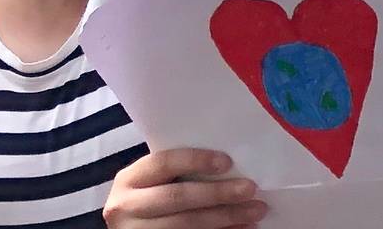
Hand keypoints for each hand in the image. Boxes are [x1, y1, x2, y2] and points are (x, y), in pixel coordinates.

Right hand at [103, 148, 264, 228]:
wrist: (135, 228)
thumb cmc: (152, 197)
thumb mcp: (155, 182)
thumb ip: (179, 171)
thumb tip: (230, 164)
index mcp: (129, 180)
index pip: (163, 163)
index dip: (196, 160)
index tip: (227, 162)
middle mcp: (126, 207)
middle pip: (177, 197)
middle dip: (217, 193)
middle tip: (250, 189)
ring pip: (186, 225)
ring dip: (226, 217)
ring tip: (255, 211)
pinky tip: (241, 228)